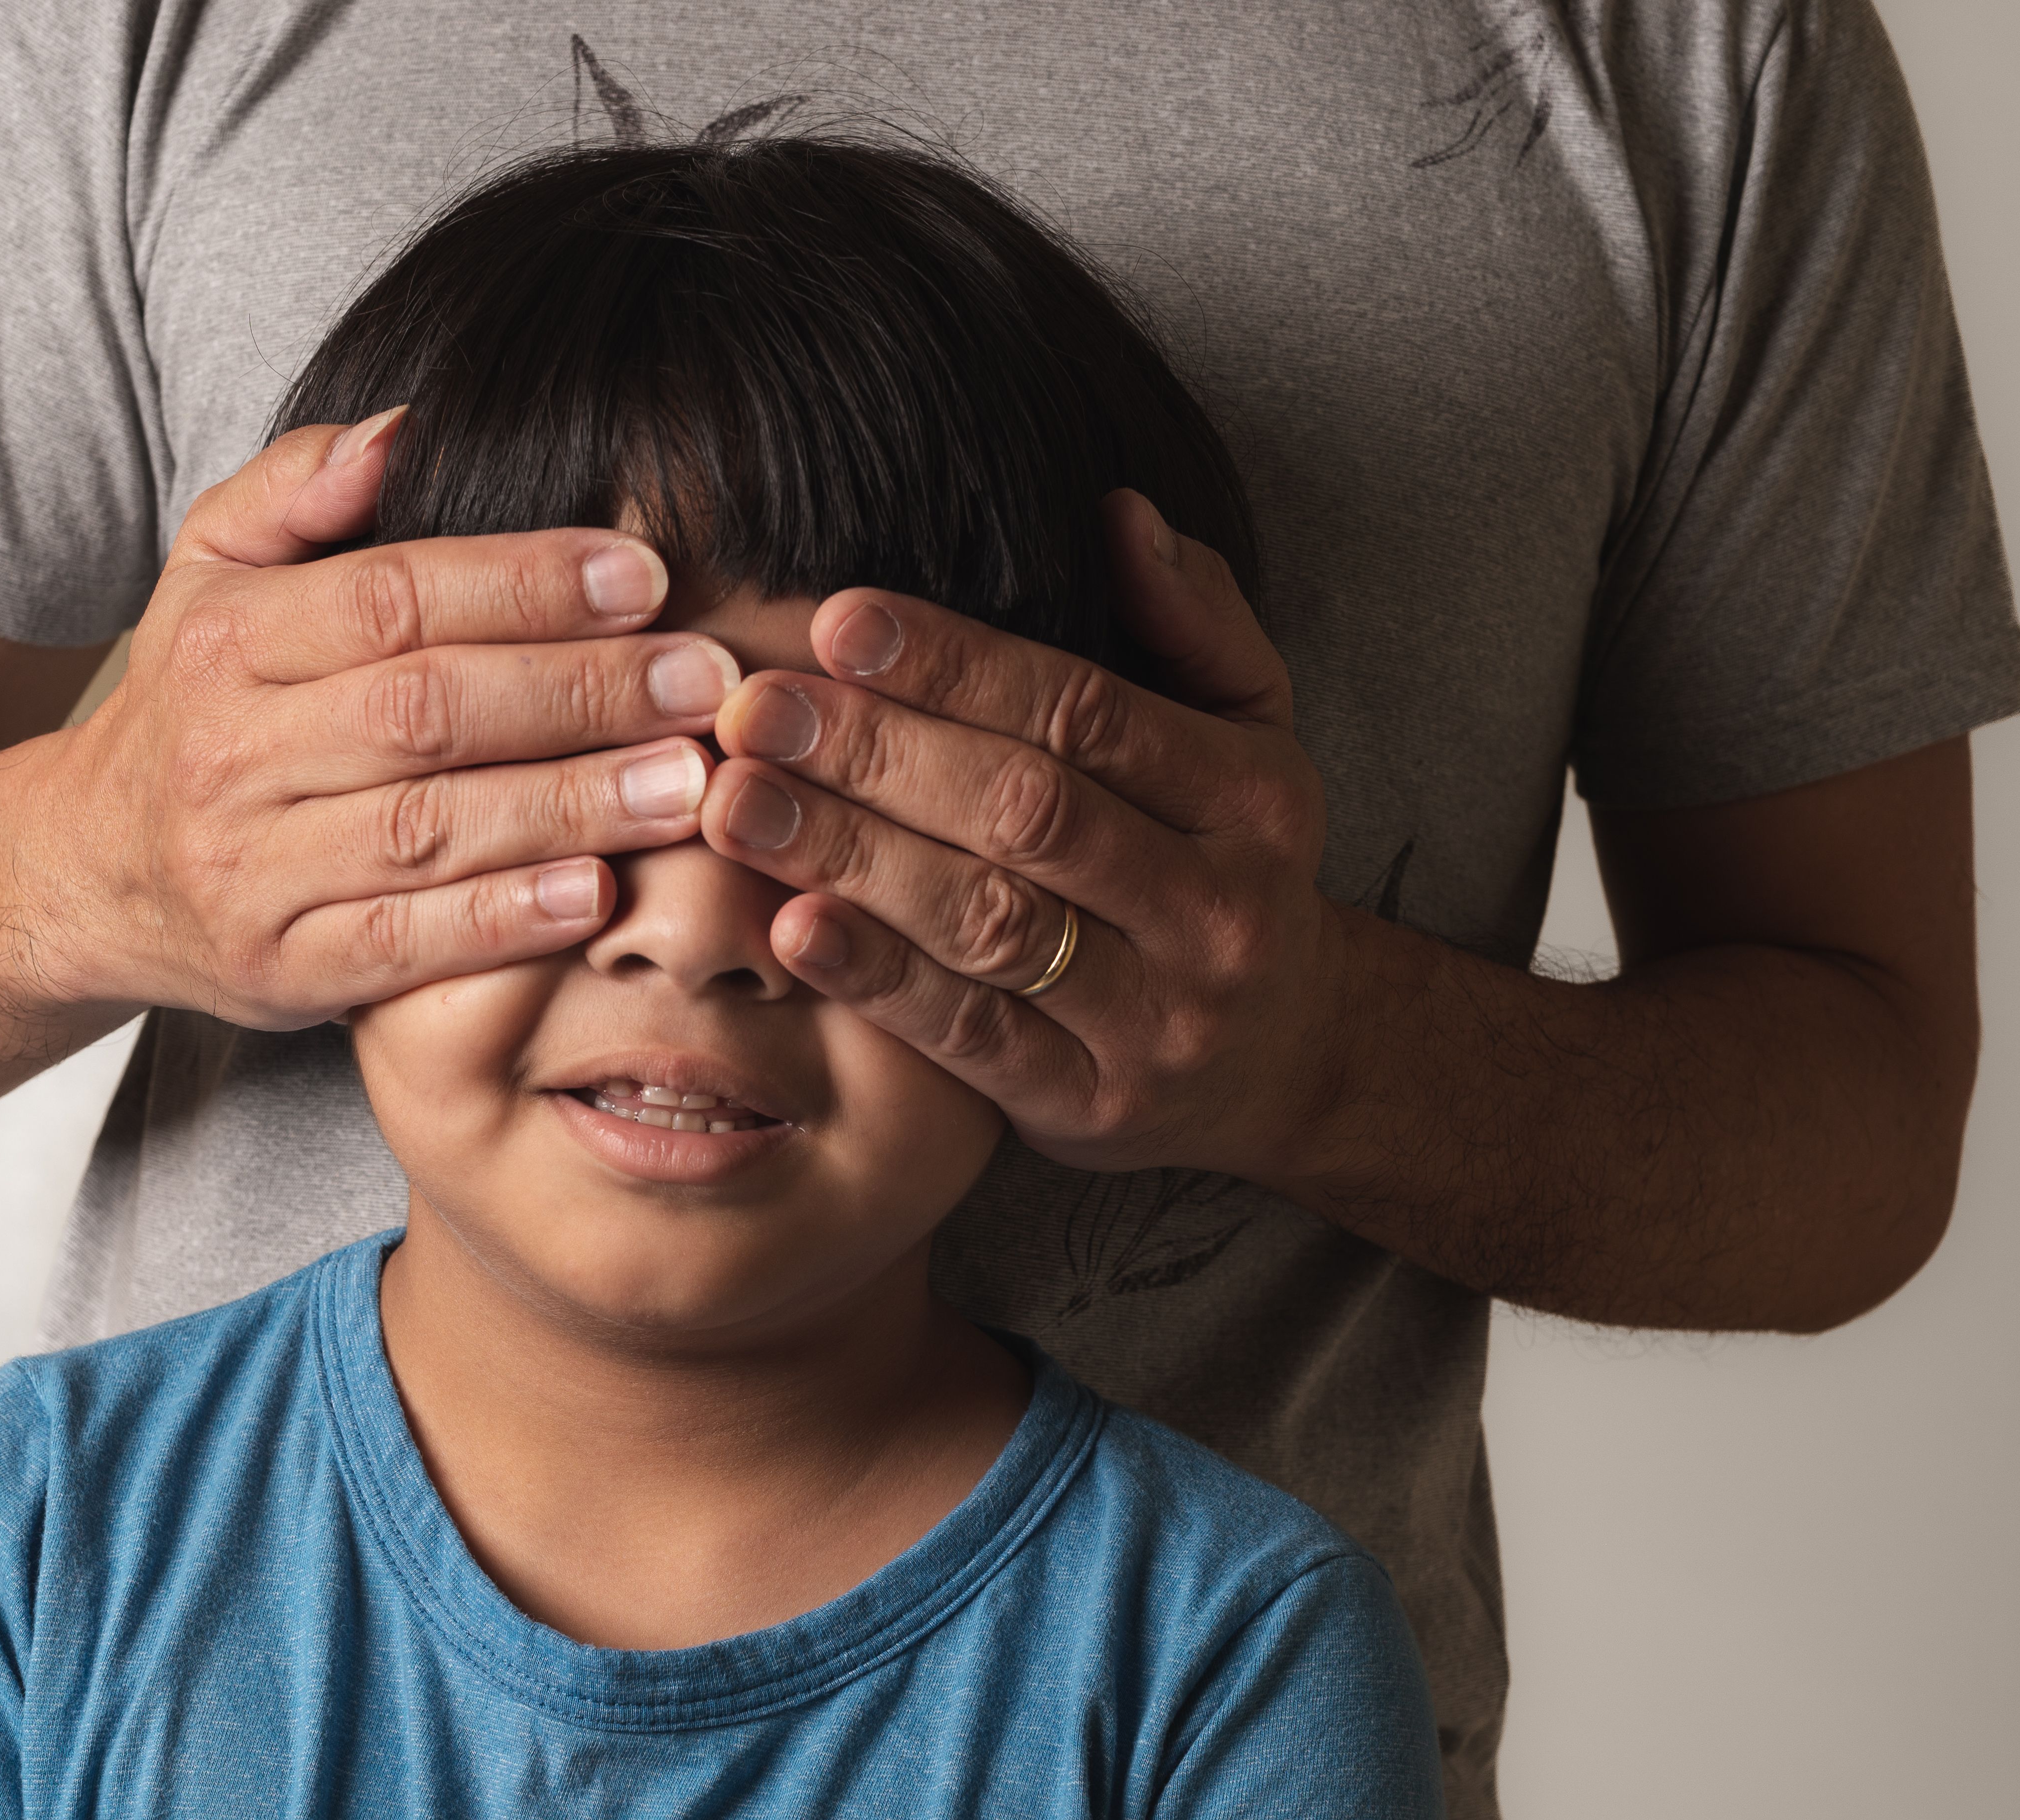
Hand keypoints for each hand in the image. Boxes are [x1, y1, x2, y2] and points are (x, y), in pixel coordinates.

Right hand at [28, 413, 738, 1026]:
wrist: (85, 870)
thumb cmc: (196, 702)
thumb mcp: (212, 570)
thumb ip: (300, 485)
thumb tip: (409, 427)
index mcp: (226, 640)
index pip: (392, 598)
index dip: (527, 583)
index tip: (645, 575)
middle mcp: (229, 755)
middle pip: (426, 711)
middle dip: (581, 692)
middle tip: (703, 682)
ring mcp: (249, 872)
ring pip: (426, 830)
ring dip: (570, 806)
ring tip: (687, 784)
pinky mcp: (277, 969)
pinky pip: (403, 947)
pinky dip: (504, 921)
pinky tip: (597, 894)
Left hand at [698, 490, 1339, 1185]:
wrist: (1285, 1062)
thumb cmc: (1227, 862)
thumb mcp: (1252, 732)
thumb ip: (1194, 619)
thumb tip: (1119, 514)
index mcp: (1253, 797)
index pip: (1085, 713)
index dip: (956, 664)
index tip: (836, 622)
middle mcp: (1218, 908)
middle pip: (1026, 812)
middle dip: (878, 754)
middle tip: (752, 706)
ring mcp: (1159, 1018)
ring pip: (988, 922)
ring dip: (850, 856)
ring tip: (734, 800)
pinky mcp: (1094, 1105)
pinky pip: (971, 1037)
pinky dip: (877, 978)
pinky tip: (789, 925)